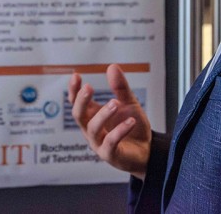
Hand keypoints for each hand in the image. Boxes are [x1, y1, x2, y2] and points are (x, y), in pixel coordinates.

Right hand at [68, 63, 151, 179]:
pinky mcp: (110, 155)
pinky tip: (131, 121)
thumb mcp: (128, 103)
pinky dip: (119, 130)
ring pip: (93, 128)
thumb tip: (112, 66)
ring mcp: (98, 143)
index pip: (76, 103)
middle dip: (81, 101)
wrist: (147, 150)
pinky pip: (110, 142)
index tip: (76, 76)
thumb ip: (120, 87)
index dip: (73, 90)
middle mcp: (91, 129)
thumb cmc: (132, 126)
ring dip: (103, 114)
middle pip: (78, 115)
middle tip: (89, 87)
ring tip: (115, 103)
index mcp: (92, 115)